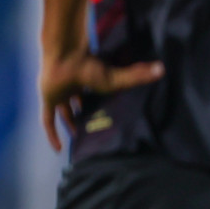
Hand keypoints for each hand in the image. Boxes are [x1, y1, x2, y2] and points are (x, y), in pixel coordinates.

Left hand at [39, 50, 163, 152]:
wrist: (63, 59)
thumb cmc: (89, 66)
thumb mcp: (115, 78)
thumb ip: (138, 75)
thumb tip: (162, 68)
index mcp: (88, 78)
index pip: (94, 95)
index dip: (99, 106)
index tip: (108, 117)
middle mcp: (72, 86)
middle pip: (79, 104)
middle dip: (85, 116)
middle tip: (94, 131)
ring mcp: (58, 93)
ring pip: (64, 111)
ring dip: (71, 124)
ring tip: (81, 140)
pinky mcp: (47, 101)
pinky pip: (48, 121)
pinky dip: (52, 134)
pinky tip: (58, 149)